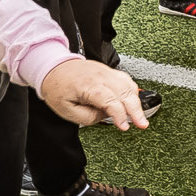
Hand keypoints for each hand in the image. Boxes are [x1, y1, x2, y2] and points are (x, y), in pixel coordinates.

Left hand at [39, 57, 153, 128]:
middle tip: (142, 125)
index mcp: (89, 86)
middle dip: (136, 110)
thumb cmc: (58, 88)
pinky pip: (126, 80)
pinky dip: (133, 91)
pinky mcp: (109, 71)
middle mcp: (101, 77)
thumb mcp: (66, 110)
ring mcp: (107, 72)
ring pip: (129, 86)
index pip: (110, 101)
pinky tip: (134, 101)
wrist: (54, 67)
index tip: (124, 127)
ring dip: (137, 102)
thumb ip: (88, 117)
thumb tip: (105, 117)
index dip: (119, 115)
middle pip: (125, 93)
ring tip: (140, 117)